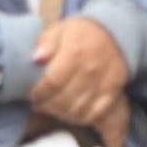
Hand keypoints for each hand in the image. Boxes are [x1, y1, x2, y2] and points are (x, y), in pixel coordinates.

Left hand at [29, 17, 128, 146]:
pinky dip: (81, 118)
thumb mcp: (60, 29)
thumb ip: (46, 42)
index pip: (52, 82)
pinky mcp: (113, 91)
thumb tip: (36, 58)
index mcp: (74, 53)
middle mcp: (89, 70)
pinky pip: (95, 114)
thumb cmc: (81, 33)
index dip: (38, 94)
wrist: (114, 33)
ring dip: (62, 114)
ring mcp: (103, 82)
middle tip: (40, 105)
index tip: (32, 95)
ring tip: (54, 109)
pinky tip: (71, 112)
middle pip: (64, 100)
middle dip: (47, 106)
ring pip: (78, 110)